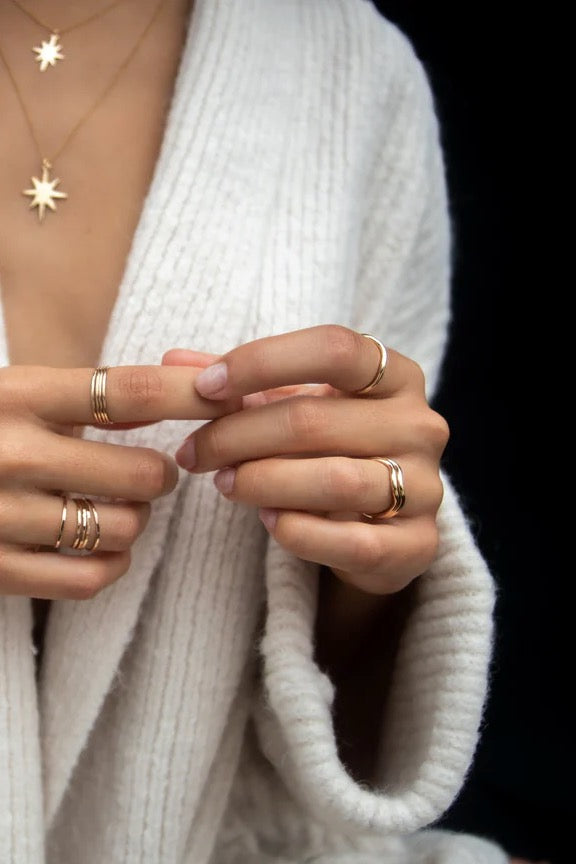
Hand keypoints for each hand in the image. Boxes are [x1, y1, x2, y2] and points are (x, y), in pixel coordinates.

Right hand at [0, 365, 237, 598]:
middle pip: (142, 473)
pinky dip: (114, 564)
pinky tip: (106, 547)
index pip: (128, 391)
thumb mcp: (15, 394)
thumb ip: (86, 393)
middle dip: (164, 475)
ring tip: (122, 507)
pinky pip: (91, 578)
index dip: (191, 395)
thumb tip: (183, 383)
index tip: (231, 395)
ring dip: (138, 520)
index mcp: (15, 395)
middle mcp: (9, 453)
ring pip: (124, 528)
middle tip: (155, 474)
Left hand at [166, 325, 448, 594]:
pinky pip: (352, 541)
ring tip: (224, 484)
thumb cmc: (331, 452)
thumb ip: (243, 385)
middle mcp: (421, 425)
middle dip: (238, 435)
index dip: (262, 361)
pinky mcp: (418, 545)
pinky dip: (298, 531)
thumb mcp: (294, 408)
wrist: (383, 527)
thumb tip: (172, 359)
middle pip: (317, 419)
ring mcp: (427, 487)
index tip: (205, 387)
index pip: (334, 349)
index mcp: (397, 376)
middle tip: (194, 452)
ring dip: (263, 482)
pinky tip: (267, 521)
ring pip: (334, 480)